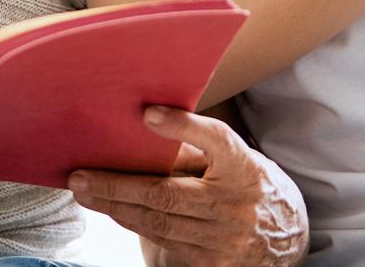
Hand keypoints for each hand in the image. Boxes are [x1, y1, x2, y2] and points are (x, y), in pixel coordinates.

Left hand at [68, 107, 307, 266]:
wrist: (286, 236)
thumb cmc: (248, 183)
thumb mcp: (236, 158)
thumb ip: (198, 146)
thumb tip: (143, 126)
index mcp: (244, 167)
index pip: (216, 141)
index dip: (183, 126)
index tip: (148, 113)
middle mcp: (236, 205)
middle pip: (167, 194)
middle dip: (117, 186)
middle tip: (79, 176)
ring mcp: (225, 239)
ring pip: (159, 222)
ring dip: (116, 207)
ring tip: (85, 193)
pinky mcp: (213, 264)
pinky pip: (164, 242)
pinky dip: (134, 224)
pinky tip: (113, 211)